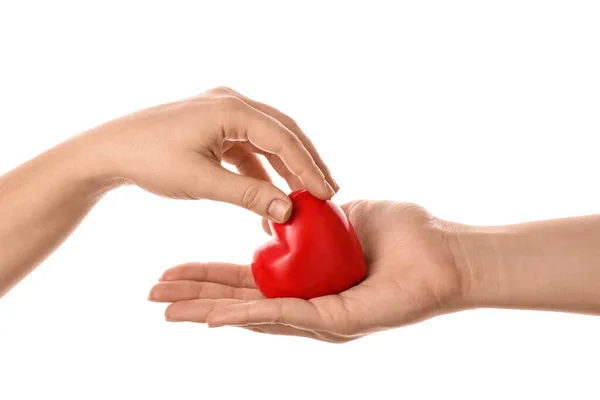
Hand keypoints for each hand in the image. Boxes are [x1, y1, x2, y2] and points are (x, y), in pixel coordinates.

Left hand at [83, 86, 337, 221]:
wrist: (108, 152)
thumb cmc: (150, 160)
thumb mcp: (203, 181)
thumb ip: (249, 194)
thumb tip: (289, 211)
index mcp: (231, 108)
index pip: (284, 138)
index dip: (308, 168)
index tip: (326, 194)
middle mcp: (231, 102)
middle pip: (283, 132)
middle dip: (306, 162)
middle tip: (328, 190)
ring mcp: (222, 111)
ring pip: (268, 139)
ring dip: (286, 167)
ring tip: (306, 193)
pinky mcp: (215, 125)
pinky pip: (248, 146)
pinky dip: (262, 168)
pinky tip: (272, 191)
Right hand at [148, 200, 465, 342]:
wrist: (444, 251)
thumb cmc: (402, 233)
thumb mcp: (343, 216)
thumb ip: (311, 217)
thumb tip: (283, 210)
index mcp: (305, 280)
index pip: (246, 279)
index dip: (208, 275)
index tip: (171, 270)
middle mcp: (307, 304)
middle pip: (241, 301)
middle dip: (195, 297)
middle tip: (152, 296)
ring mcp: (320, 318)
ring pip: (254, 315)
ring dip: (209, 311)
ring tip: (167, 310)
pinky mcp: (337, 322)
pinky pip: (285, 315)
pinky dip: (247, 315)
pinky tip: (214, 315)